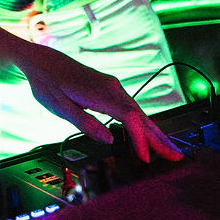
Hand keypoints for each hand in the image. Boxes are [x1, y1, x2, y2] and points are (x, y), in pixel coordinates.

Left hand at [18, 43, 182, 163]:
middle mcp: (112, 88)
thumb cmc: (47, 83)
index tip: (146, 158)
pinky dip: (143, 122)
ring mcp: (113, 87)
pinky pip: (132, 107)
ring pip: (139, 112)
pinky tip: (149, 133)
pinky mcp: (111, 88)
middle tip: (176, 156)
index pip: (129, 119)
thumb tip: (108, 139)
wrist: (43, 61)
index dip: (141, 139)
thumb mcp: (59, 107)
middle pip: (142, 115)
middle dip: (159, 138)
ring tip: (169, 149)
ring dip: (154, 131)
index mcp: (100, 93)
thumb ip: (85, 123)